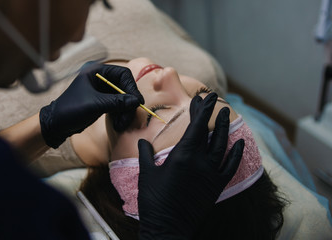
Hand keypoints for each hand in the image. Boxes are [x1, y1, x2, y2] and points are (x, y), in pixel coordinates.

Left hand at [40, 64, 143, 147]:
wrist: (57, 124)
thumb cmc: (70, 109)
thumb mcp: (95, 105)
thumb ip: (116, 102)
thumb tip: (136, 101)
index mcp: (96, 71)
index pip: (123, 74)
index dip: (131, 87)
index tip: (137, 101)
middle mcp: (101, 78)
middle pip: (125, 87)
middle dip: (128, 103)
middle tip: (129, 116)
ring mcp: (103, 90)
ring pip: (124, 98)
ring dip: (125, 112)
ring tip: (121, 124)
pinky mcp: (104, 101)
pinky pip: (119, 105)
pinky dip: (121, 115)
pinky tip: (118, 124)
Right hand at [137, 93, 244, 239]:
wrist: (167, 227)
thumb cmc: (153, 201)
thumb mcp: (147, 174)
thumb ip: (146, 154)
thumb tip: (142, 141)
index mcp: (182, 156)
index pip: (195, 126)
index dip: (202, 110)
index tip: (206, 96)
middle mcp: (200, 161)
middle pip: (208, 132)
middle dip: (210, 114)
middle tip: (212, 100)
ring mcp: (211, 173)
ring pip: (222, 145)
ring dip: (224, 128)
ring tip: (225, 114)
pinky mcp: (217, 186)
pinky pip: (231, 167)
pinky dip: (236, 154)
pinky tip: (240, 142)